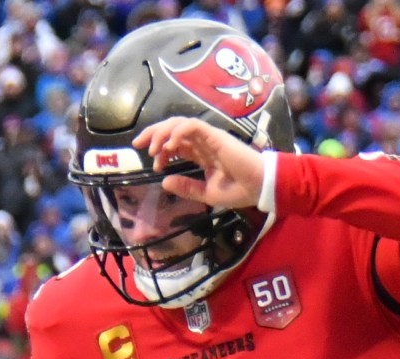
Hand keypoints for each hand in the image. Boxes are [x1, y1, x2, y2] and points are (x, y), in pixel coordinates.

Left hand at [133, 116, 264, 209]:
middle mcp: (202, 142)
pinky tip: (170, 145)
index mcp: (201, 154)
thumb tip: (165, 181)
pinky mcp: (215, 135)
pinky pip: (191, 126)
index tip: (153, 163)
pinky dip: (177, 132)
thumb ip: (187, 187)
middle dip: (153, 134)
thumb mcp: (207, 193)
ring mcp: (208, 137)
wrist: (261, 186)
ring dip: (162, 133)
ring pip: (179, 124)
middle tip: (138, 144)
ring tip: (152, 147)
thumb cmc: (240, 190)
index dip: (160, 150)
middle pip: (172, 129)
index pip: (175, 143)